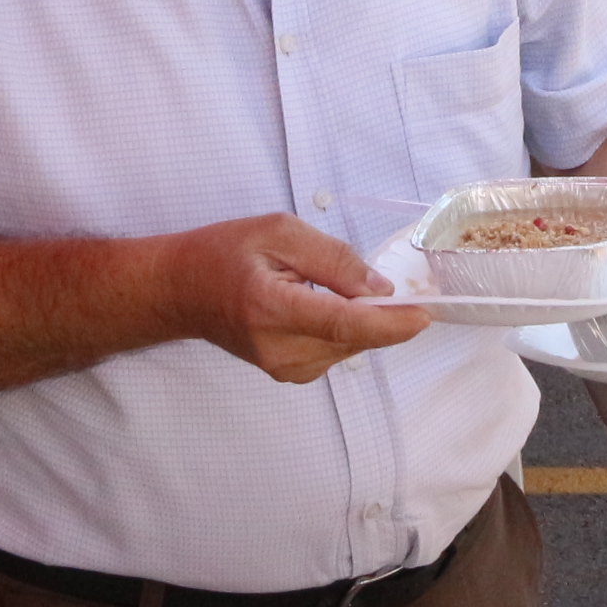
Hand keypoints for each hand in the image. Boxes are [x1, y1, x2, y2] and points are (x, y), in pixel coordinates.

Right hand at [164, 215, 428, 385]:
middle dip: (382, 314)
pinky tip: (321, 306)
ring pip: (349, 347)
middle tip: (387, 284)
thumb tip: (378, 288)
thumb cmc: (224, 253)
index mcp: (271, 307)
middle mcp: (278, 348)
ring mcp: (283, 368)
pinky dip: (343, 330)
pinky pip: (335, 352)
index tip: (425, 315)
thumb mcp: (278, 232)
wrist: (182, 291)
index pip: (342, 323)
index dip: (389, 323)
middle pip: (353, 338)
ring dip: (359, 320)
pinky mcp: (288, 374)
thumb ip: (332, 258)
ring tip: (324, 286)